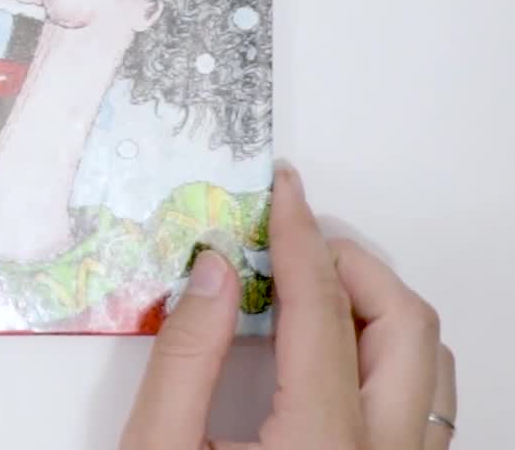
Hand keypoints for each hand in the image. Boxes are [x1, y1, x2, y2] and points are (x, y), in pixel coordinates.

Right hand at [122, 165, 456, 448]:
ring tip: (307, 289)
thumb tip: (216, 270)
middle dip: (352, 266)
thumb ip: (186, 355)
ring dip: (376, 309)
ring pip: (430, 362)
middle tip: (290, 241)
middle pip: (407, 325)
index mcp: (319, 448)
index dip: (300, 239)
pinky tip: (325, 347)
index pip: (324, 311)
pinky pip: (422, 402)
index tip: (283, 193)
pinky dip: (383, 354)